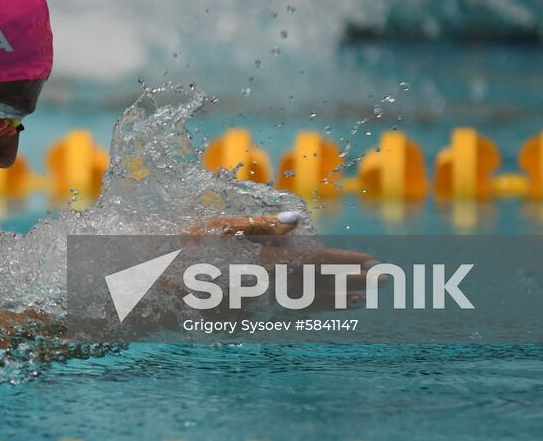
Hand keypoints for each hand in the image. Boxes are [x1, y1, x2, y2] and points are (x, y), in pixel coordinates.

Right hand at [184, 211, 379, 311]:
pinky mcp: (252, 320)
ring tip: (367, 296)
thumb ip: (260, 225)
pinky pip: (293, 313)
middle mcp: (266, 291)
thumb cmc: (183, 252)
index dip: (345, 262)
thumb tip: (296, 222)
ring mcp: (259, 309)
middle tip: (388, 280)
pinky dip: (317, 309)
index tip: (371, 261)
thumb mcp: (219, 228)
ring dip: (341, 298)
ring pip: (310, 304)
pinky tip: (331, 307)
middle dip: (355, 282)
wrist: (155, 291)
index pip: (314, 262)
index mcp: (261, 265)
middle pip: (321, 286)